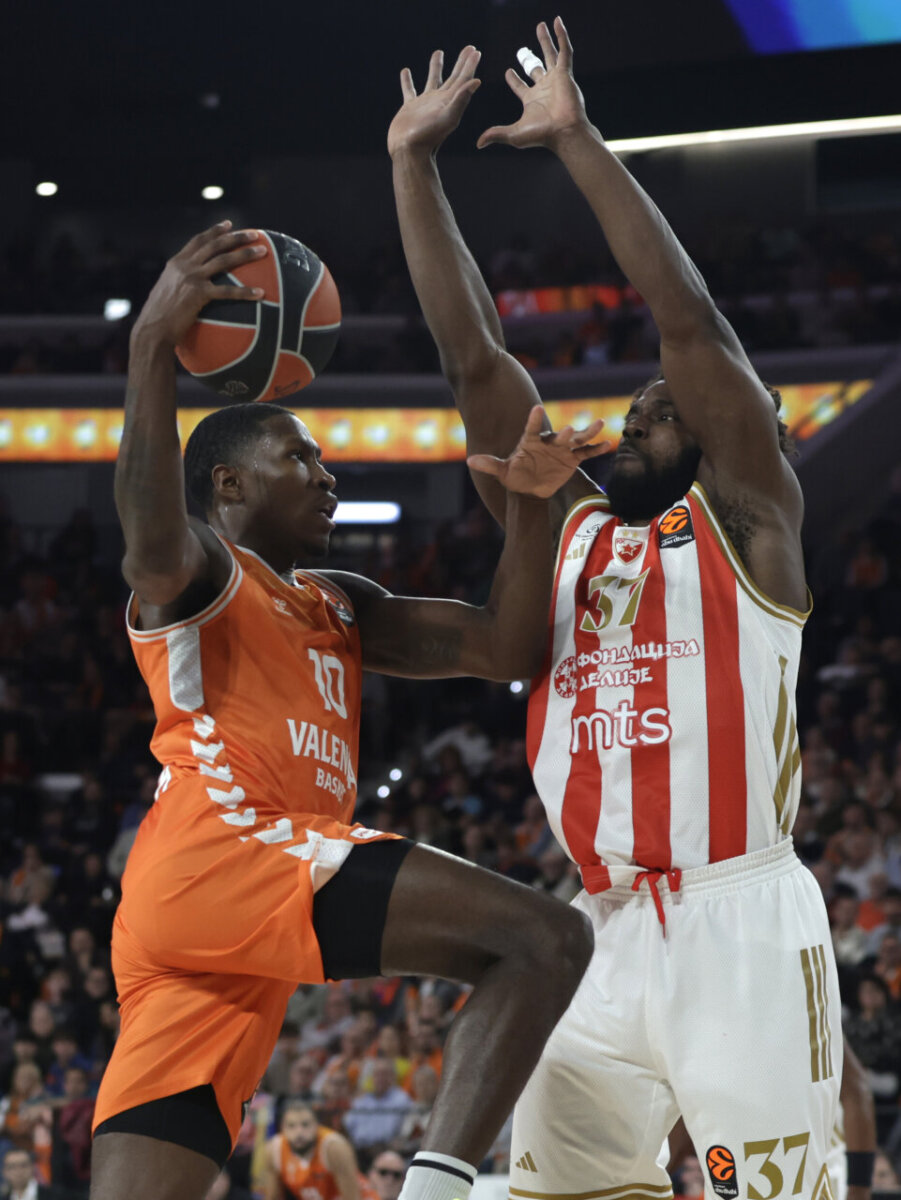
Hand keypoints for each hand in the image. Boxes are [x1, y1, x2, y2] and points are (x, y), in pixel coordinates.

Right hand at [131, 221, 266, 348]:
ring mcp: (192, 278)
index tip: (229, 224)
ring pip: (224, 260)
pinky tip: (260, 293)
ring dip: (246, 254)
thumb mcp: (167, 291)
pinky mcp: (199, 294)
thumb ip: (179, 282)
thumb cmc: (160, 317)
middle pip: (215, 245)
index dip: (215, 231)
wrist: (152, 329)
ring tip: (264, 252)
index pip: (198, 241)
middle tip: (255, 234)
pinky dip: (245, 292)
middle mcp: (184, 266)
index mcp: (176, 263)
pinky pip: (228, 291)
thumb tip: (191, 285)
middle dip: (237, 237)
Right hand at [388, 46, 480, 158]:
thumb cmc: (429, 137)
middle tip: (469, 48)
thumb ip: (461, 98)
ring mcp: (424, 104)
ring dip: (436, 66)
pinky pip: (409, 90)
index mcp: (450, 102)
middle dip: (461, 63)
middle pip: (453, 78)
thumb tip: (477, 81)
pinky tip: (405, 71)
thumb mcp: (449, 116)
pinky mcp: (410, 108)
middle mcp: (439, 101)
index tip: (475, 50)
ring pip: (432, 80)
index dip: (470, 65)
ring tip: (439, 52)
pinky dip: (407, 81)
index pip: (463, 79)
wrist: (409, 151)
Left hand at [468, 405, 607, 497]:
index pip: (531, 428)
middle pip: (559, 435)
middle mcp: (548, 442)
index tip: (536, 409)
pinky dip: (596, 449)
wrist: (529, 488)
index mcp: (530, 441)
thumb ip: (490, 465)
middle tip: (571, 428)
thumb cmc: (514, 477)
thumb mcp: (502, 472)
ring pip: (577, 439)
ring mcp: (562, 449)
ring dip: (588, 432)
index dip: (533, 420)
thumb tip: (470, 461)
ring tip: (600, 423)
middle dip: (566, 432)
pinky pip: (586, 453)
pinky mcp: (572, 459)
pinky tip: (607, 444)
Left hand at [477, 17, 588, 151]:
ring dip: (546, 40)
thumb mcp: (514, 134)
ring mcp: (555, 80)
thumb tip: (478, 143)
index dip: (513, 79)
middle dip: (529, 58)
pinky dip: (562, 36)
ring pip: (550, 55)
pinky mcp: (566, 73)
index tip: (508, 71)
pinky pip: (565, 51)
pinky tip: (557, 22)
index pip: (520, 87)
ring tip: (541, 26)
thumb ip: (496, 134)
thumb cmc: (542, 135)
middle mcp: (544, 88)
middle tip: (522, 50)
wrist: (564, 132)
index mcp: (531, 100)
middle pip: (535, 68)